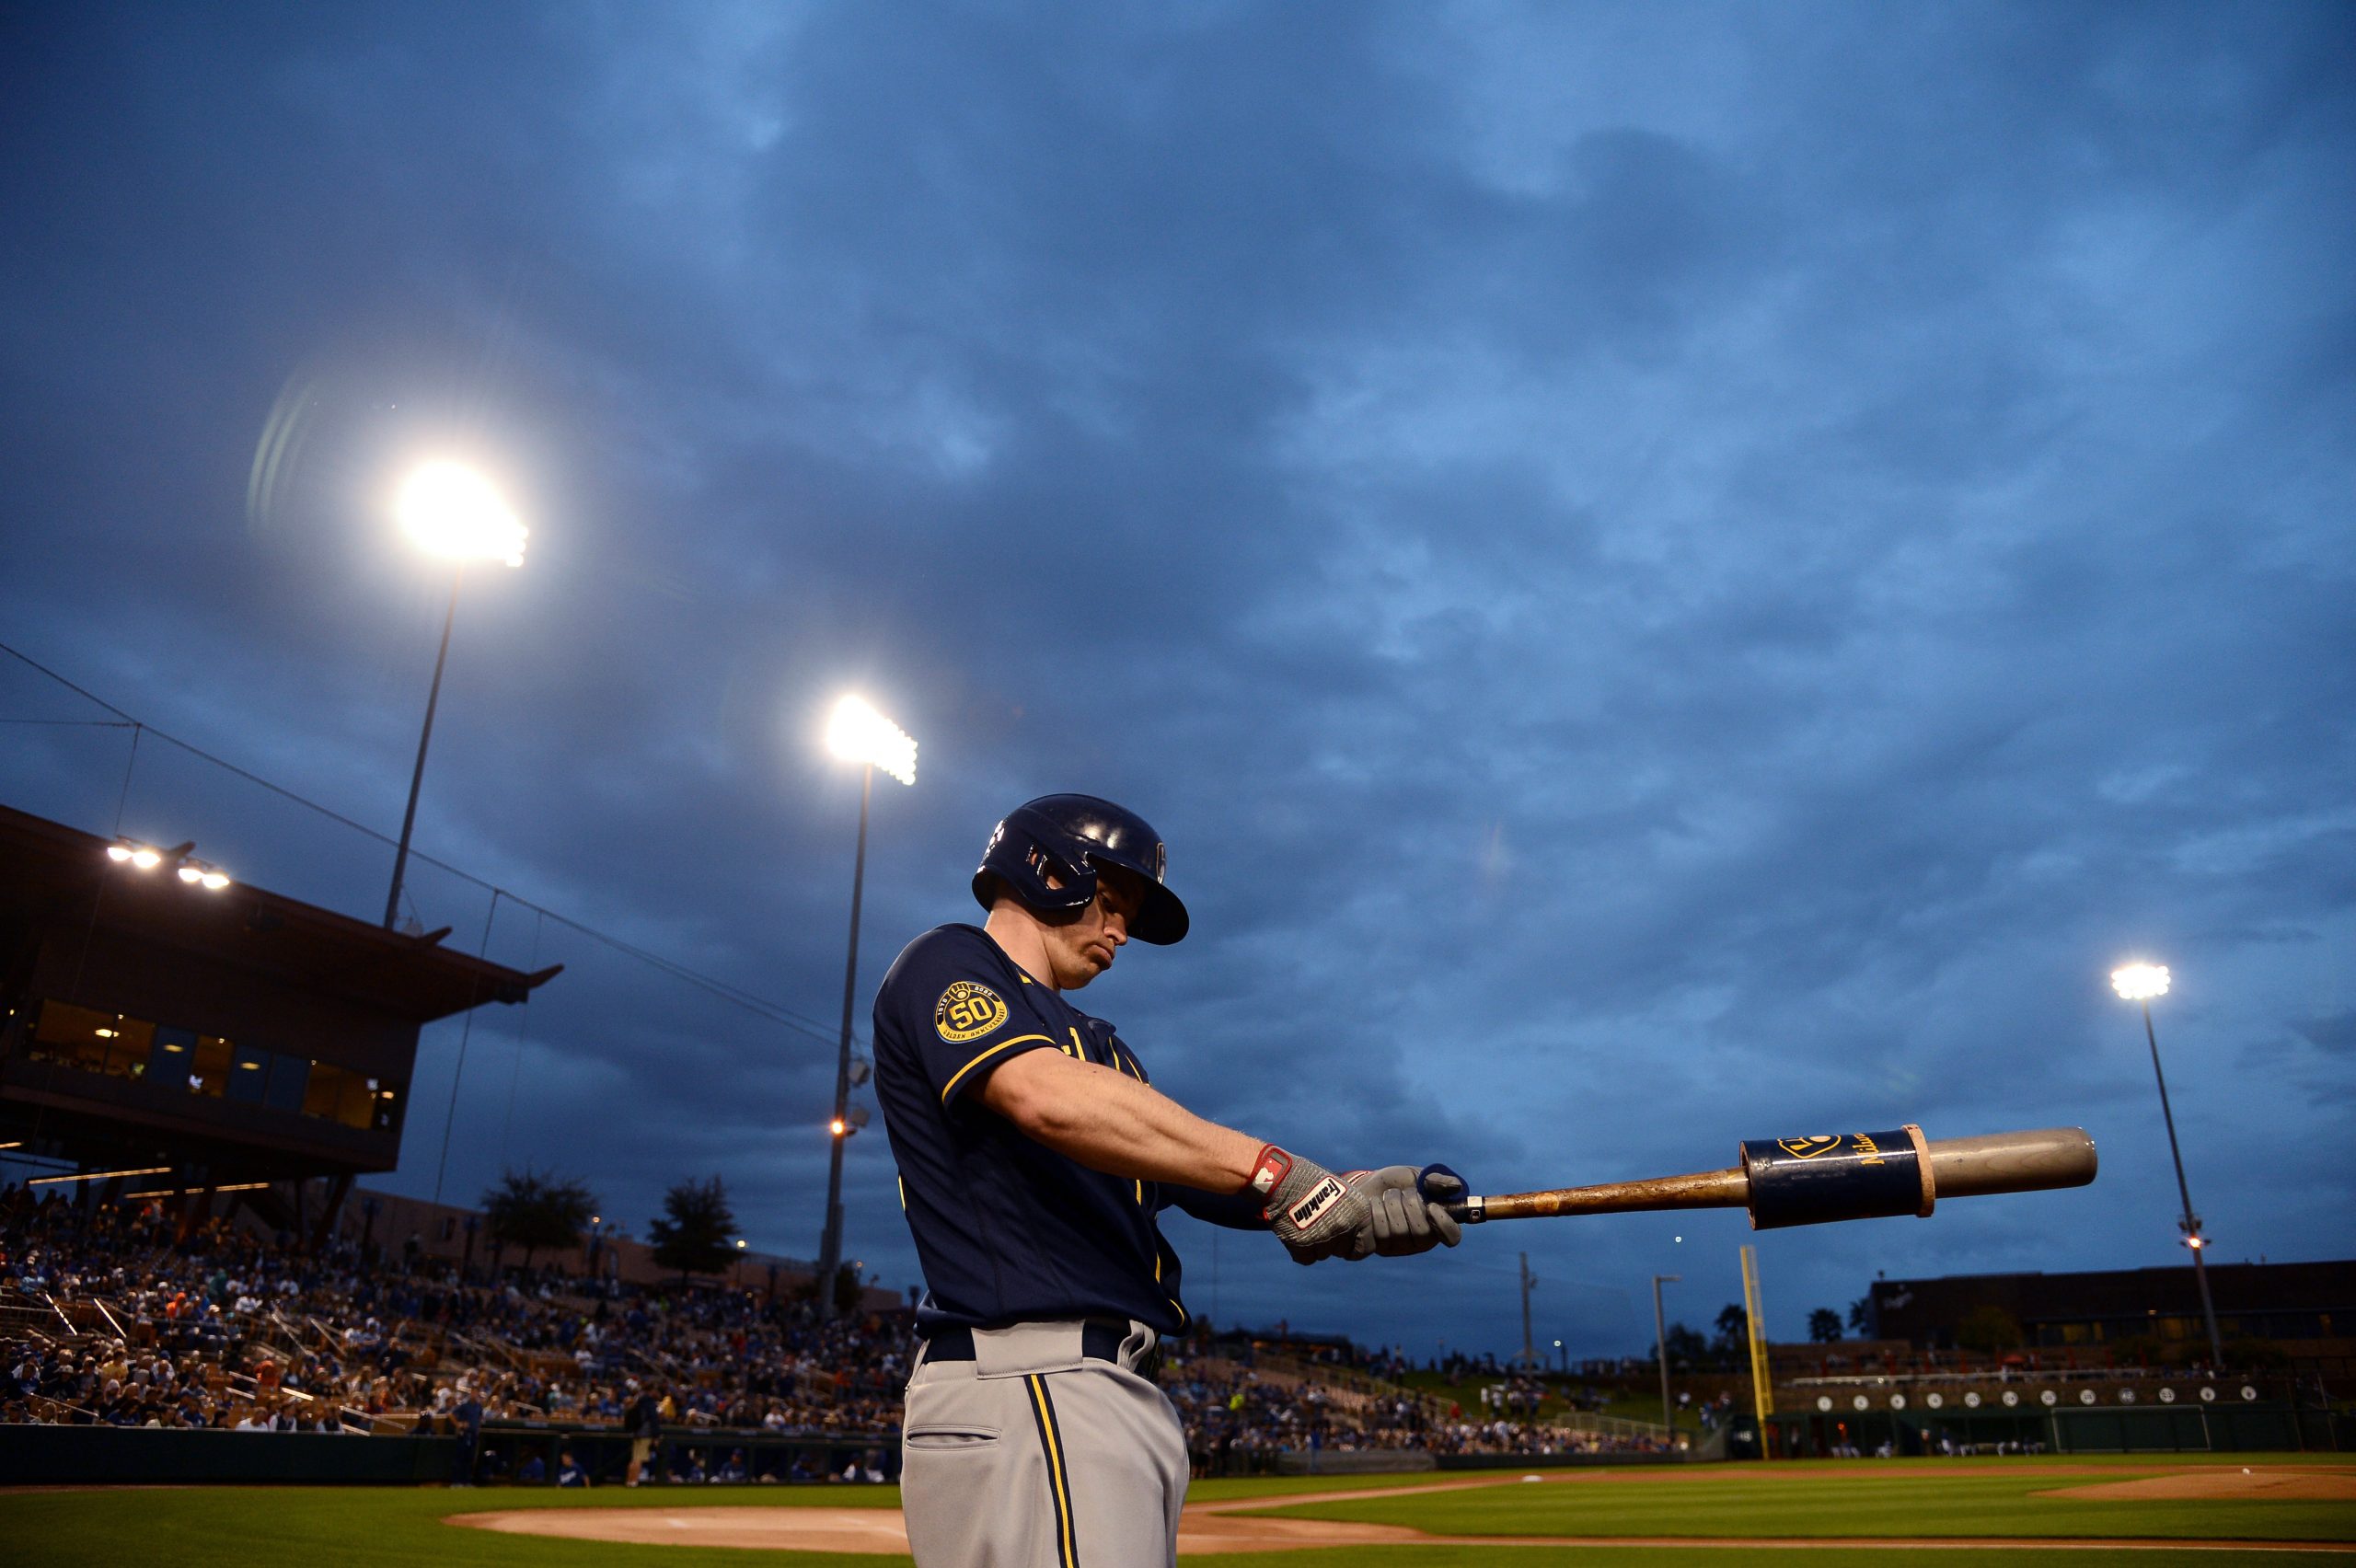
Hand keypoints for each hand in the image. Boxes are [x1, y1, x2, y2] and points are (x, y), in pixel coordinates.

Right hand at [1249, 1146, 1372, 1264]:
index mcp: (1360, 1212)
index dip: (1353, 1247)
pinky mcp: (1303, 1244)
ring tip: (1305, 1223)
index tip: (1345, 1243)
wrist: (1284, 1177)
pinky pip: (1306, 1258)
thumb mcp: (1342, 1191)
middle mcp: (1346, 1225)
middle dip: (1332, 1243)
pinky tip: (1295, 1232)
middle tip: (1319, 1225)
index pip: (1365, 1247)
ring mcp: (1325, 1235)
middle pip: (1342, 1252)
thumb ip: (1352, 1215)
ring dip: (1315, 1244)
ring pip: (1323, 1255)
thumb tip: (1354, 1236)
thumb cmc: (1311, 1181)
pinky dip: (1300, 1250)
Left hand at [1363, 1165, 1462, 1256]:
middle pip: (1423, 1233)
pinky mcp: (1382, 1248)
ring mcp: (1402, 1246)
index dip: (1445, 1224)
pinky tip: (1374, 1204)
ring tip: (1387, 1195)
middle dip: (1410, 1205)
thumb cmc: (1395, 1183)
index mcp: (1437, 1222)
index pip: (1452, 1236)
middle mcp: (1422, 1240)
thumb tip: (1457, 1187)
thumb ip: (1435, 1181)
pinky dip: (1377, 1211)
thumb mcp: (1415, 1176)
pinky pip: (1381, 1233)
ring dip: (1392, 1204)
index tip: (1432, 1206)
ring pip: (1400, 1232)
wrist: (1365, 1187)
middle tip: (1403, 1192)